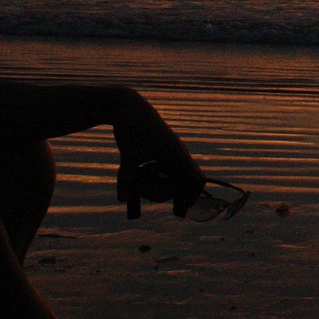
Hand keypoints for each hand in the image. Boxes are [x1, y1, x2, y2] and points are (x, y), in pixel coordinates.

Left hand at [109, 88, 205, 216]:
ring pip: (171, 181)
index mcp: (175, 154)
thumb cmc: (131, 126)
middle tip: (139, 189)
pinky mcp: (161, 154)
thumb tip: (122, 199)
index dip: (191, 197)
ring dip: (154, 186)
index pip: (196, 180)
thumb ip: (126, 176)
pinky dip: (154, 181)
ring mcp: (170, 155)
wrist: (128, 106)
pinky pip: (164, 175)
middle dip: (161, 193)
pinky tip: (139, 179)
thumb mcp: (128, 150)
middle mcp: (177, 156)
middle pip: (180, 186)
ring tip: (136, 176)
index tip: (178, 212)